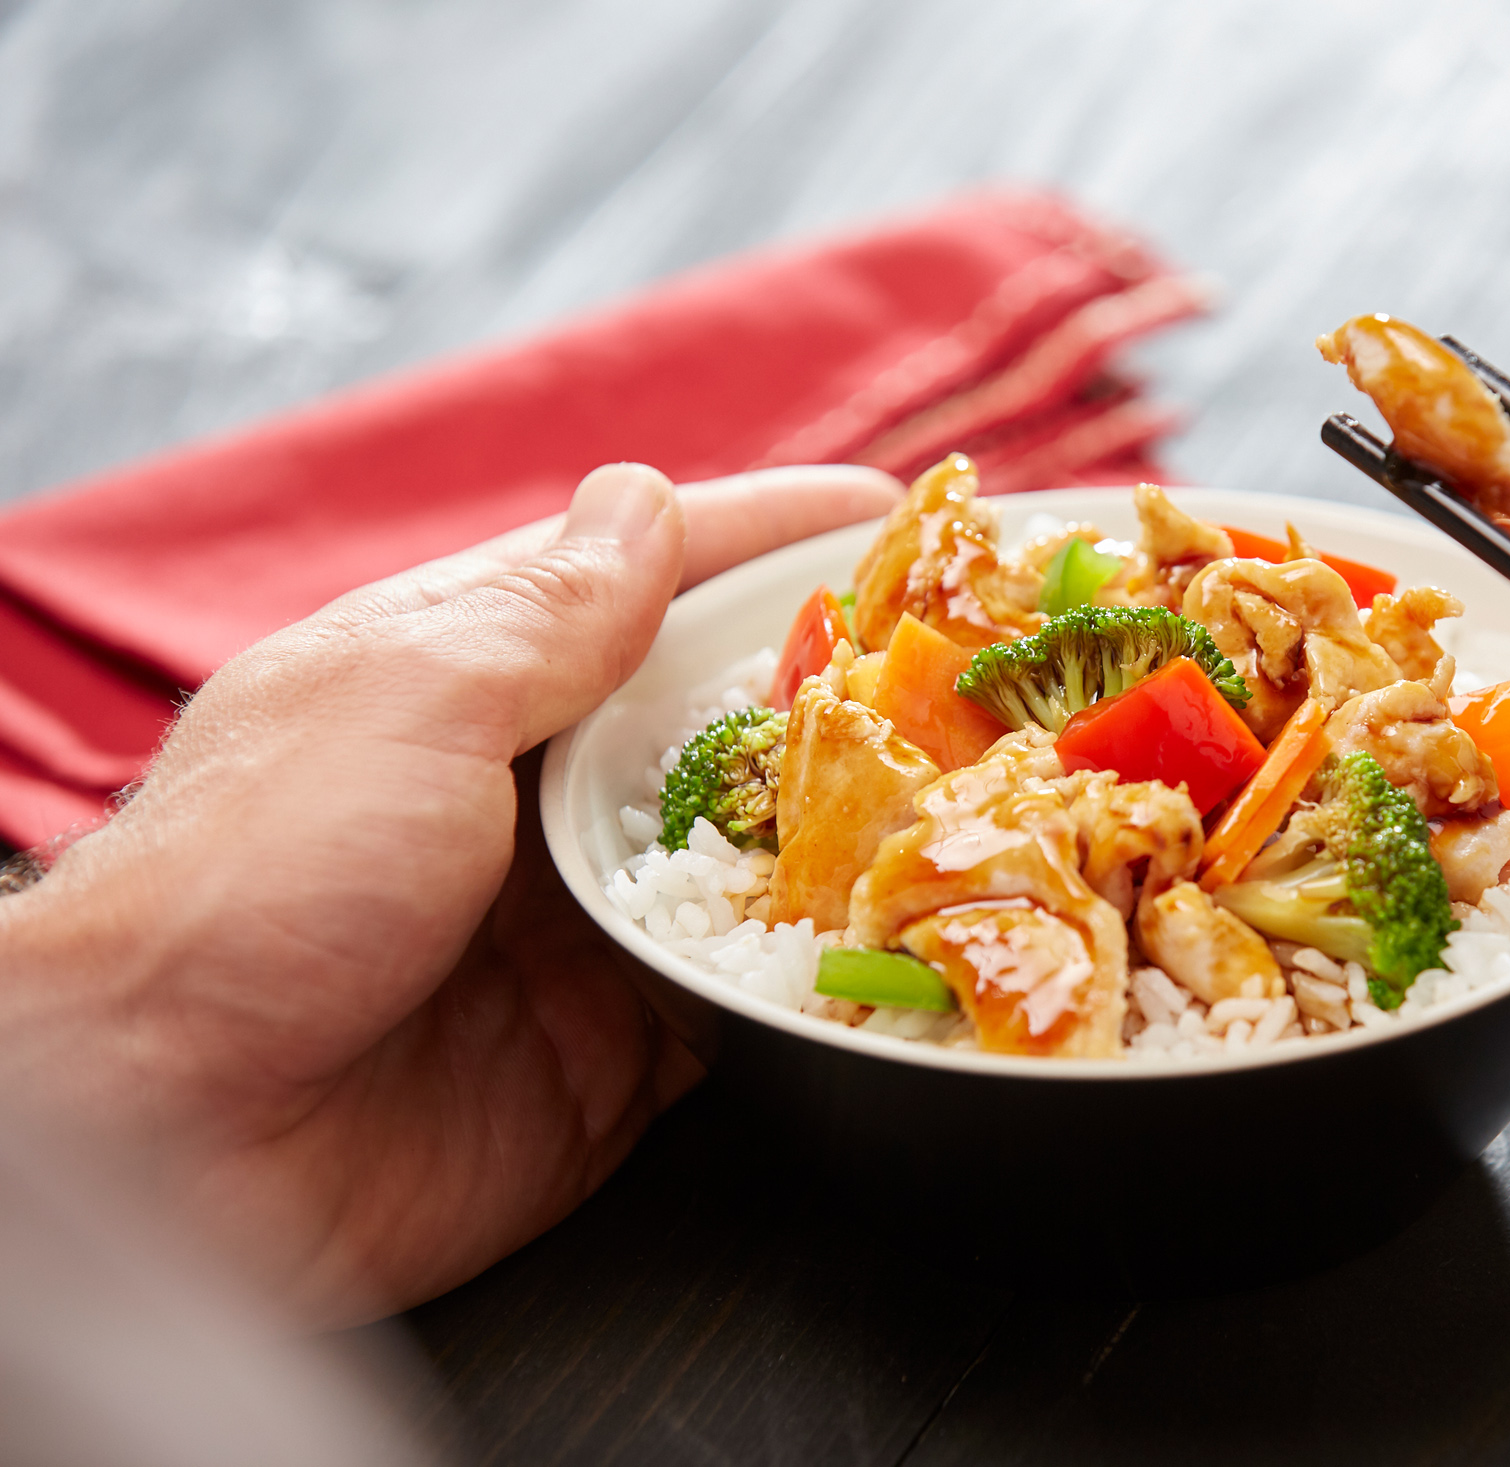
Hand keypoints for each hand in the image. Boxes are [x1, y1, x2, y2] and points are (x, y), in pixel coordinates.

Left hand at [0, 462, 899, 1325]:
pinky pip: (753, 1002)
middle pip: (725, 714)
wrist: (168, 1143)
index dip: (771, 534)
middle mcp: (541, 789)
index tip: (894, 510)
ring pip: (758, 856)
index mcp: (477, 675)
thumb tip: (645, 500)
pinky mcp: (617, 1050)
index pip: (648, 572)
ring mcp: (584, 923)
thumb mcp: (408, 700)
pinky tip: (921, 941)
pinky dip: (827, 976)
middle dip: (848, 683)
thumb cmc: (252, 879)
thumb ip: (547, 617)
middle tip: (984, 661)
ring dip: (857, 829)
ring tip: (995, 789)